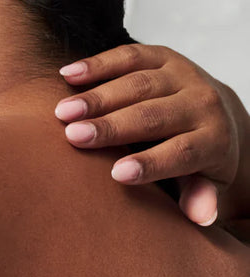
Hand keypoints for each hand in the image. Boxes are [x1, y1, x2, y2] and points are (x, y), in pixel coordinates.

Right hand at [54, 44, 246, 226]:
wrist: (217, 115)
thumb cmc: (200, 161)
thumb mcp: (206, 184)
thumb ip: (201, 197)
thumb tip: (200, 217)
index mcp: (214, 139)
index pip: (183, 151)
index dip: (151, 163)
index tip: (117, 174)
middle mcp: (202, 103)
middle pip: (153, 114)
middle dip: (112, 126)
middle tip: (74, 137)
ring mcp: (183, 75)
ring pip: (138, 83)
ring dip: (97, 97)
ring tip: (63, 112)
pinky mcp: (164, 57)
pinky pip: (131, 56)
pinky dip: (98, 64)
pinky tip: (69, 75)